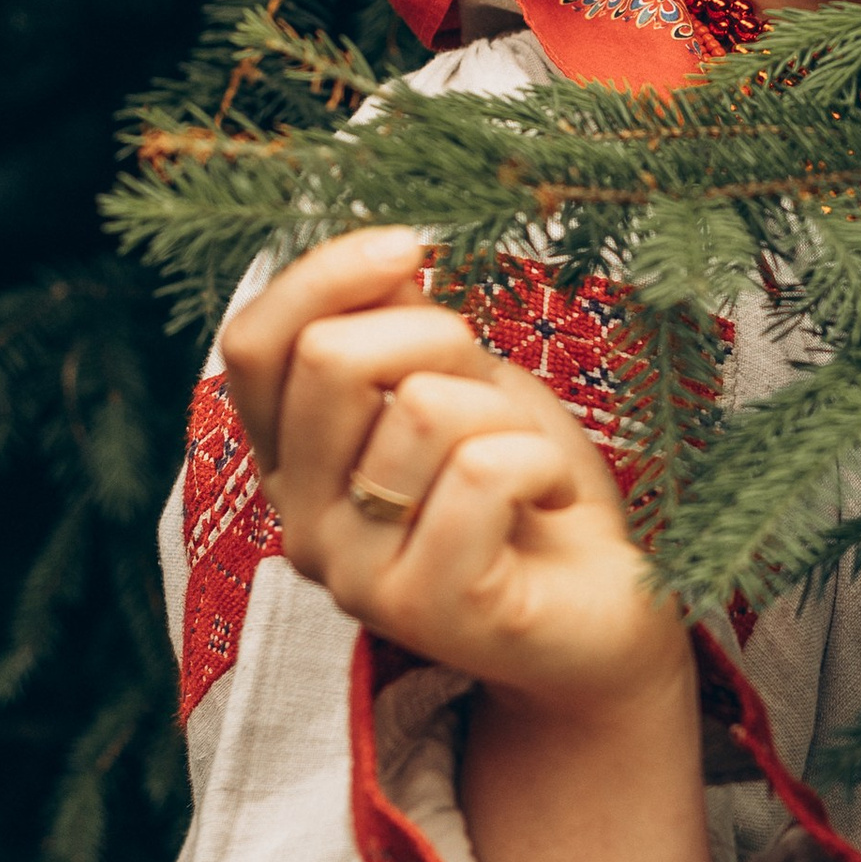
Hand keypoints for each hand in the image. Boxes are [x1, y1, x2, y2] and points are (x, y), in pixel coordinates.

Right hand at [221, 227, 677, 716]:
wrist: (607, 615)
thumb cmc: (531, 492)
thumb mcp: (463, 386)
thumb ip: (402, 330)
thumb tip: (386, 253)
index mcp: (294, 462)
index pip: (253, 345)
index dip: (323, 276)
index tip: (409, 246)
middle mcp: (302, 524)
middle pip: (331, 361)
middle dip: (437, 338)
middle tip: (490, 388)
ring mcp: (356, 575)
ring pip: (423, 410)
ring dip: (506, 417)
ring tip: (527, 468)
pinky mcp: (428, 608)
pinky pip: (483, 471)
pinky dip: (542, 465)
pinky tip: (551, 503)